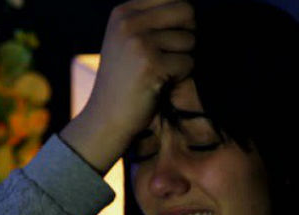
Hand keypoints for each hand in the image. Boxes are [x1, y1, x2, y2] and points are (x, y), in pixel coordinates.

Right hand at [61, 0, 195, 172]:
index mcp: (124, 12)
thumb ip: (152, 22)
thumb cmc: (124, 83)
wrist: (106, 118)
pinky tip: (159, 85)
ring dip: (183, 60)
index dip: (181, 21)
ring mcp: (139, 42)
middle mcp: (129, 22)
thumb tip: (192, 13)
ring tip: (159, 74)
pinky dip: (180, 78)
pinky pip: (188, 63)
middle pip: (186, 12)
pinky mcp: (151, 64)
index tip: (168, 42)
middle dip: (187, 35)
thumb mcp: (128, 41)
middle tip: (172, 56)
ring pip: (189, 40)